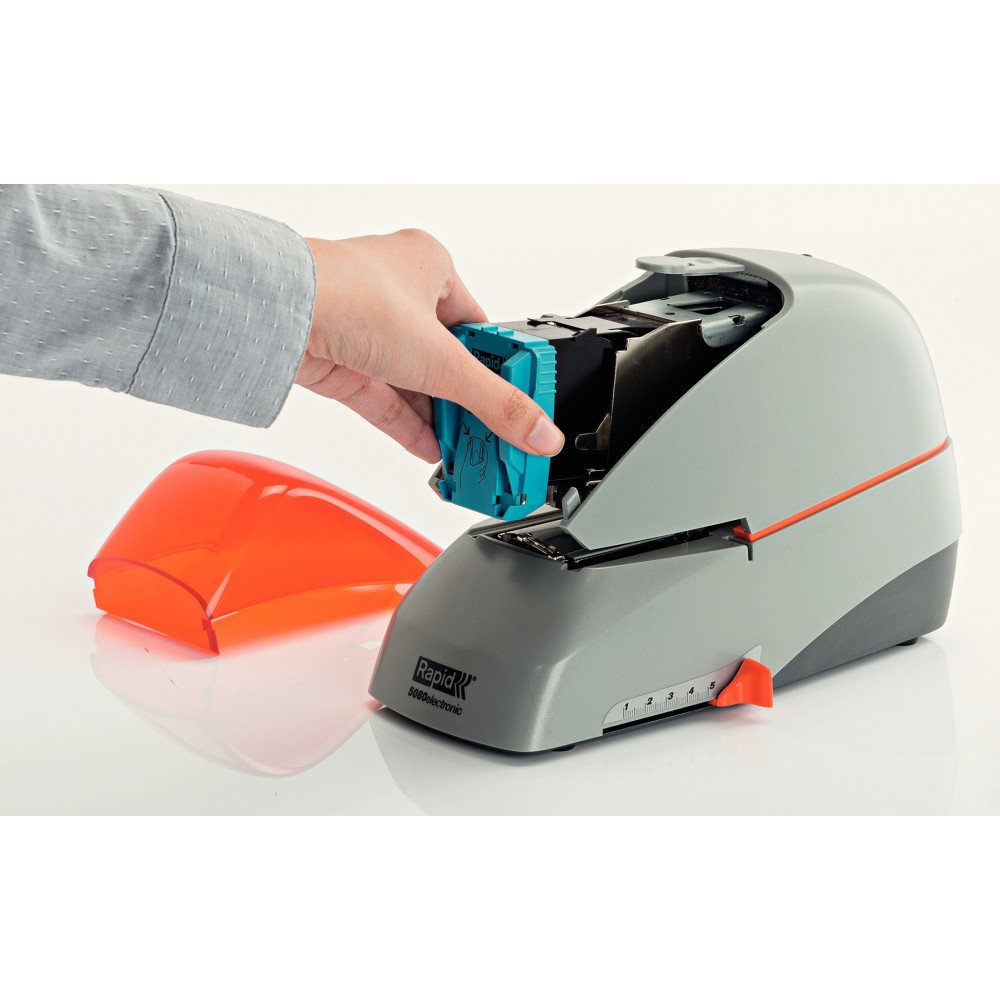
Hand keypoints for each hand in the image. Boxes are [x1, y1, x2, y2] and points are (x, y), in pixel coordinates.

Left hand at [295, 229, 564, 462]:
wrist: (276, 313)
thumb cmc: (347, 297)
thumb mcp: (442, 359)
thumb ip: (495, 403)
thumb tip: (539, 431)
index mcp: (430, 266)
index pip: (482, 328)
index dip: (502, 372)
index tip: (521, 406)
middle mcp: (398, 294)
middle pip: (448, 360)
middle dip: (469, 404)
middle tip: (495, 437)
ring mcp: (366, 330)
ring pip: (416, 383)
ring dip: (441, 420)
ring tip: (469, 454)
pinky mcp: (341, 363)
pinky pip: (386, 401)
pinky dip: (411, 427)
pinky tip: (434, 452)